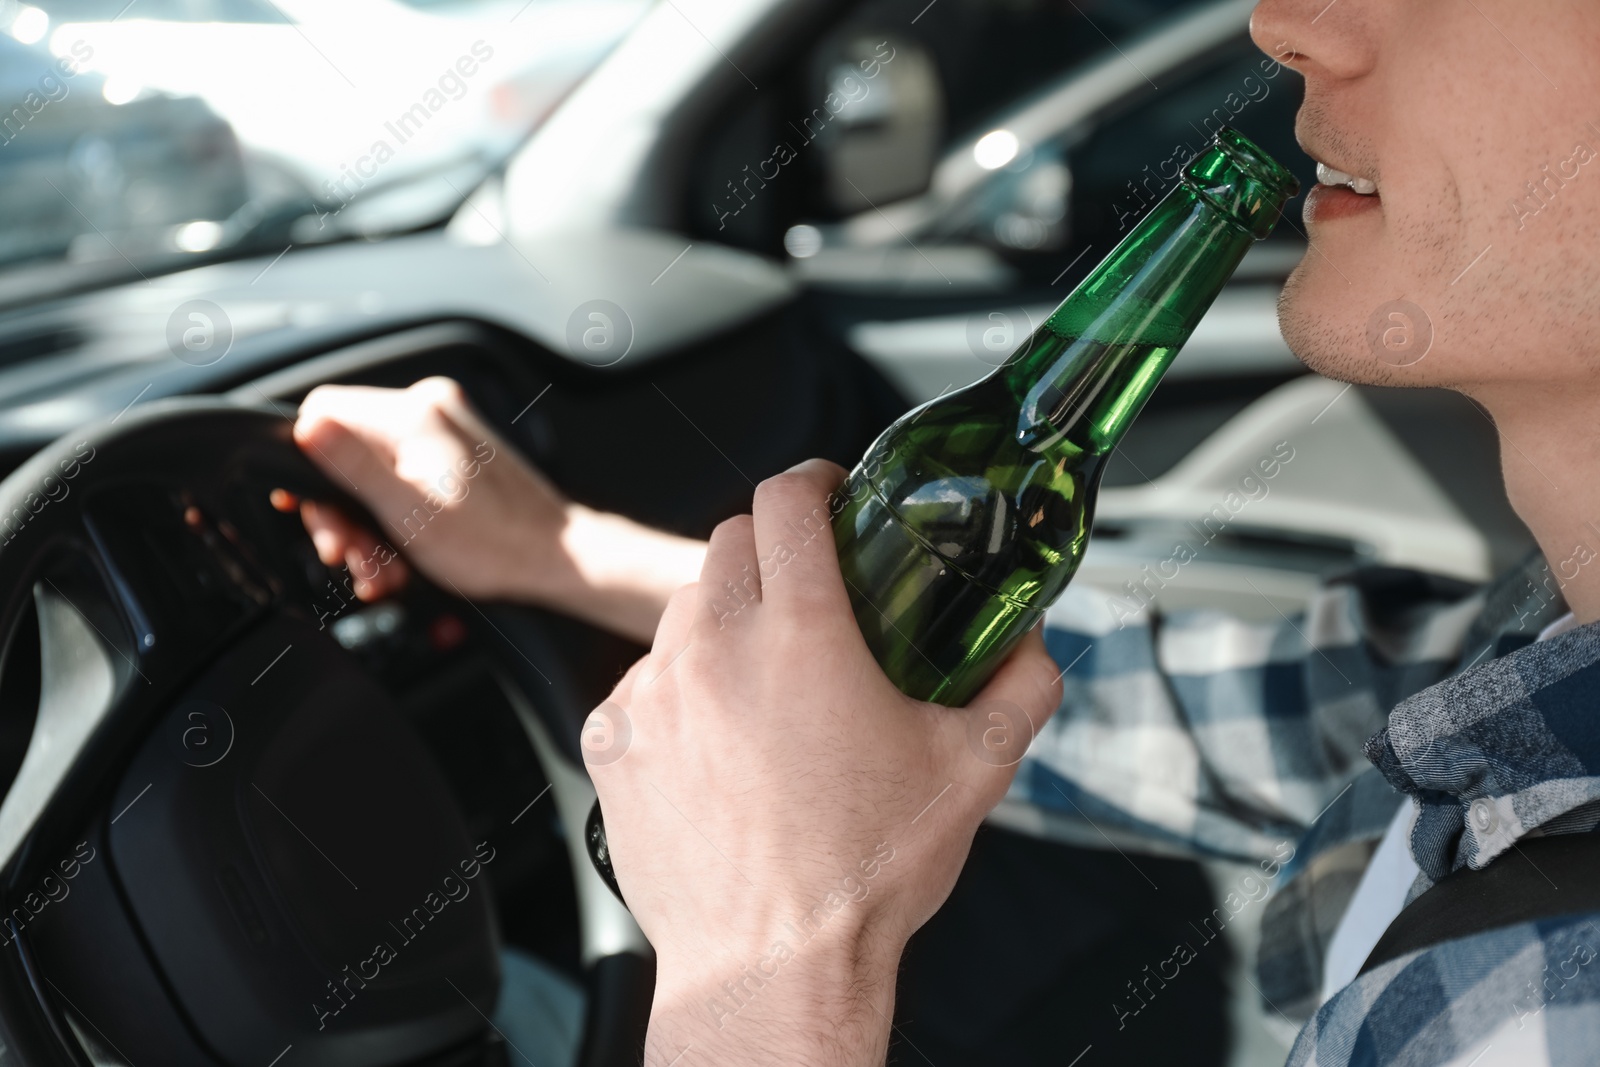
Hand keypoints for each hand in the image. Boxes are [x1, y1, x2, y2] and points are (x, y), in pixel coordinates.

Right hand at [287, 377, 704, 642]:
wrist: (556, 559)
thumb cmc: (494, 543)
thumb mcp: (408, 512)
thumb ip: (353, 466)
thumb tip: (306, 425)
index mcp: (414, 413)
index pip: (323, 410)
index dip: (303, 463)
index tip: (311, 511)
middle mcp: (429, 409)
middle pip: (346, 449)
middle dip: (341, 512)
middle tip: (349, 556)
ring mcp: (444, 431)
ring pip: (372, 472)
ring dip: (366, 527)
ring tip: (381, 571)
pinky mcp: (455, 456)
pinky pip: (402, 480)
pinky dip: (394, 520)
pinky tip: (400, 560)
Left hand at [584, 460, 1062, 1065]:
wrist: (768, 969)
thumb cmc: (867, 874)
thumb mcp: (975, 773)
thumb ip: (1021, 688)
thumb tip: (1036, 643)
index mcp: (803, 634)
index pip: (788, 499)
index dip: (815, 481)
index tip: (831, 495)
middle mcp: (715, 646)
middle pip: (730, 541)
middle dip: (772, 550)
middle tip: (810, 591)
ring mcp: (651, 693)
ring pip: (683, 612)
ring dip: (725, 623)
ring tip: (767, 682)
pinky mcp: (611, 741)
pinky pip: (642, 684)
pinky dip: (679, 693)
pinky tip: (720, 745)